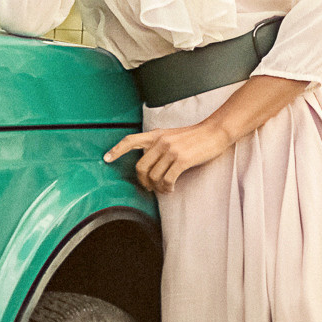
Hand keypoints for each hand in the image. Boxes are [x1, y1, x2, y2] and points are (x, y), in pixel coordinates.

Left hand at [104, 120, 236, 192]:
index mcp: (157, 135)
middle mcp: (161, 141)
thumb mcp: (173, 135)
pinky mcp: (182, 160)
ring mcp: (171, 150)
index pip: (131, 141)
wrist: (215, 132)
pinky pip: (167, 180)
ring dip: (158, 187)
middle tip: (150, 187)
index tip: (106, 159)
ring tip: (165, 189)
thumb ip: (160, 142)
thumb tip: (150, 156)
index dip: (117, 150)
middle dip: (143, 181)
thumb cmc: (196, 136)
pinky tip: (171, 188)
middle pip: (140, 167)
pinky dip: (167, 188)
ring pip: (154, 176)